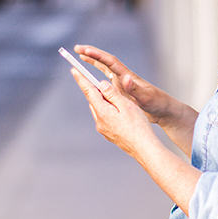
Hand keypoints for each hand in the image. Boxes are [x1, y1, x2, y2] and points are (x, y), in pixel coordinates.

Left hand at [70, 68, 200, 216]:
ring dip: (104, 102)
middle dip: (96, 91)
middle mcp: (99, 121)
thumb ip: (112, 94)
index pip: (89, 91)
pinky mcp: (109, 135)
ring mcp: (103, 129)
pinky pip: (105, 119)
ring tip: (117, 99)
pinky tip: (120, 113)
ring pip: (100, 110)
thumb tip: (101, 85)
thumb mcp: (126, 105)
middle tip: (104, 84)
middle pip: (94, 101)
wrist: (144, 148)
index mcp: (103, 111)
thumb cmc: (138, 126)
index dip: (81, 79)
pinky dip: (109, 112)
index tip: (74, 70)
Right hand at [74, 45, 172, 124]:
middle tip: (77, 49)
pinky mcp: (122, 91)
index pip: (110, 62)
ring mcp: (123, 83)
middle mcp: (124, 77)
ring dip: (93, 62)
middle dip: (91, 54)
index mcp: (128, 76)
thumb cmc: (157, 103)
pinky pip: (107, 81)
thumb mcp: (146, 98)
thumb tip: (125, 78)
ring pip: (105, 69)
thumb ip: (135, 89)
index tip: (84, 50)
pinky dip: (98, 77)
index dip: (97, 55)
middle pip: (105, 62)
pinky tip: (92, 79)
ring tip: (81, 57)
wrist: (163, 111)